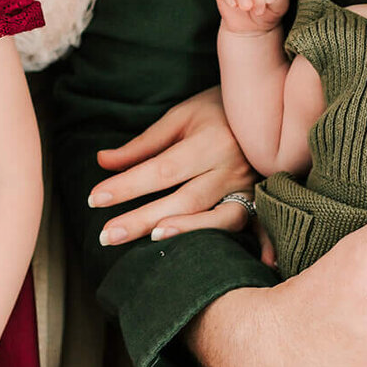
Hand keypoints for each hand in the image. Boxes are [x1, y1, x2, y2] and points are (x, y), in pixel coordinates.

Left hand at [90, 87, 255, 245]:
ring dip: (189, 231)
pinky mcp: (261, 198)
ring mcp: (249, 186)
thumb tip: (103, 161)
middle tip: (106, 236)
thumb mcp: (180, 116)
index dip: (127, 186)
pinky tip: (262, 265)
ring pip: (219, 217)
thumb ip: (144, 144)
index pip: (161, 169)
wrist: (271, 102)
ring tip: (153, 241)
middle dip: (144, 219)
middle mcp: (230, 167)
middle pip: (185, 199)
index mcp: (208, 141)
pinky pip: (261, 225)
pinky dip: (264, 244)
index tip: (95, 199)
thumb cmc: (217, 109)